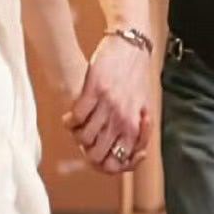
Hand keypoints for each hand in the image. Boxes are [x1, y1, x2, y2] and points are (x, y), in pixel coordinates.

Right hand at [63, 33, 153, 174]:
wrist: (132, 46)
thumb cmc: (137, 77)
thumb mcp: (143, 108)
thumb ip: (136, 132)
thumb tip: (126, 154)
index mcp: (135, 127)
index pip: (117, 163)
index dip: (104, 166)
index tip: (99, 155)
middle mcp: (122, 119)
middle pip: (96, 155)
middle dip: (87, 151)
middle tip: (86, 140)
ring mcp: (107, 105)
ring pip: (83, 137)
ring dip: (76, 134)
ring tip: (78, 126)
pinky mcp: (93, 90)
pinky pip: (75, 116)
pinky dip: (69, 120)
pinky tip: (71, 115)